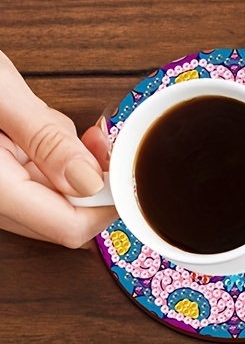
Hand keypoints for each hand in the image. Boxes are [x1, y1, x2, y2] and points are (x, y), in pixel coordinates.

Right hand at [0, 52, 114, 246]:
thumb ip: (44, 138)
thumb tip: (91, 181)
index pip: (69, 229)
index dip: (106, 206)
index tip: (121, 171)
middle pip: (62, 217)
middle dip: (88, 179)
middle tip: (92, 136)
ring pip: (47, 196)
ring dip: (63, 162)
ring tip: (36, 115)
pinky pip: (26, 177)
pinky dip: (40, 152)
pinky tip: (23, 119)